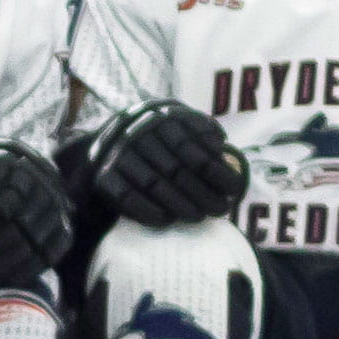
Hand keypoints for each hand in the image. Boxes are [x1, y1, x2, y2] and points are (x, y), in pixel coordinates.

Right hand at [81, 101, 250, 229]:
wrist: (111, 141)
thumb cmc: (161, 139)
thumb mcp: (184, 127)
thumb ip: (205, 138)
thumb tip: (225, 159)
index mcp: (163, 119)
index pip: (193, 149)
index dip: (215, 172)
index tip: (233, 190)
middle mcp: (139, 133)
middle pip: (175, 170)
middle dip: (202, 194)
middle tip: (219, 209)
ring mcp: (119, 153)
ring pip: (154, 184)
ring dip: (179, 205)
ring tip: (198, 216)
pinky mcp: (104, 175)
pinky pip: (127, 197)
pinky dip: (148, 211)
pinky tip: (166, 220)